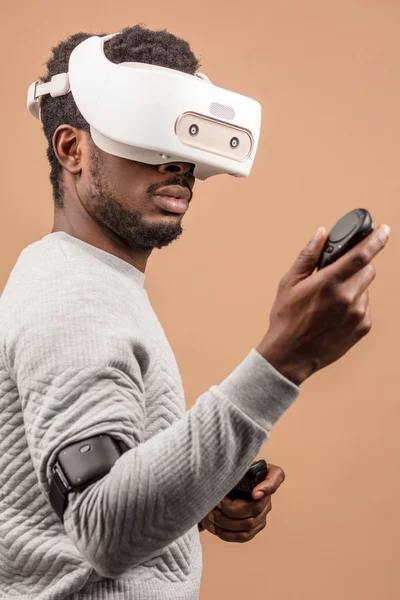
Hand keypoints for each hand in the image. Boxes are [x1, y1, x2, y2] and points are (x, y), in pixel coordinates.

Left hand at [199, 464, 284, 542]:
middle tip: (215, 504)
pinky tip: (215, 528)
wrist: (227, 483)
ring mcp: (264, 512)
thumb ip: (233, 464)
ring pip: (248, 524)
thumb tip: (224, 475)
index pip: (276, 477)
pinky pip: (245, 535)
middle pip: (255, 508)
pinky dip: (228, 534)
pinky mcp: (256, 526)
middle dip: (230, 509)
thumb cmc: (230, 470)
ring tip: (211, 515)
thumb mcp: (233, 464)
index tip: (254, 493)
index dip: (266, 487)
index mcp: (268, 473)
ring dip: (226, 522)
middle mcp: (269, 495)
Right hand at [257, 224, 389, 385]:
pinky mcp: (363, 328)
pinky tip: (335, 315)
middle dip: (357, 267)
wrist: (291, 355)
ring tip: (330, 301)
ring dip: (354, 287)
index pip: (361, 255)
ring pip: (365, 289)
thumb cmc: (287, 318)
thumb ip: (308, 256)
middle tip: (338, 275)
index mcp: (329, 283)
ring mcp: (358, 314)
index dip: (376, 240)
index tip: (385, 230)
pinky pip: (365, 307)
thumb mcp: (289, 283)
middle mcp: (347, 298)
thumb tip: (321, 234)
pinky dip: (354, 305)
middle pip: (367, 270)